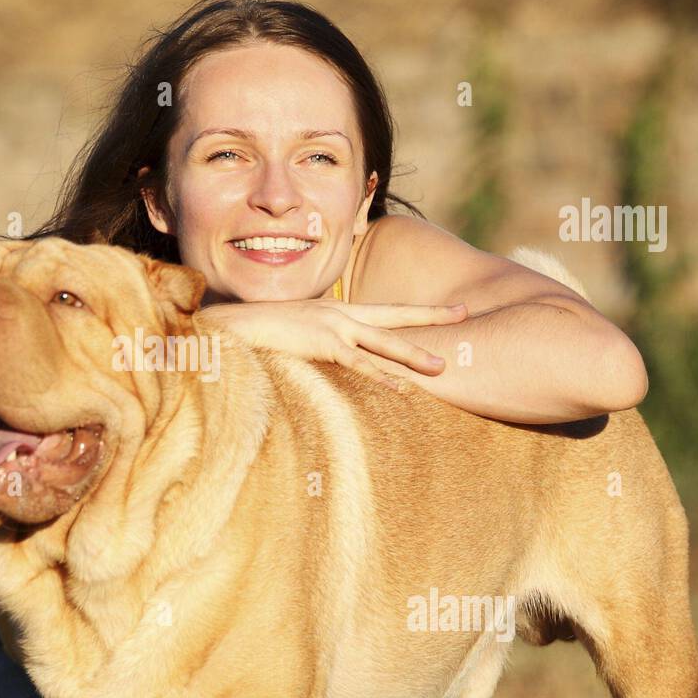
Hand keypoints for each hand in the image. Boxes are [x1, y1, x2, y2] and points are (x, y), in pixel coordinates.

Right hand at [200, 299, 468, 385]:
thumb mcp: (296, 334)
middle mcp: (339, 314)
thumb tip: (329, 356)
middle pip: (394, 315)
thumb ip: (318, 342)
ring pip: (382, 341)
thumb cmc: (260, 335)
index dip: (416, 312)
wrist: (232, 327)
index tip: (445, 310)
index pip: (384, 311)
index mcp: (336, 311)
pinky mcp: (320, 345)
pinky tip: (401, 387)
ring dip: (413, 354)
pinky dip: (380, 375)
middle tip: (465, 314)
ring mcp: (331, 327)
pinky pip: (356, 362)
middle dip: (431, 316)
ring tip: (442, 366)